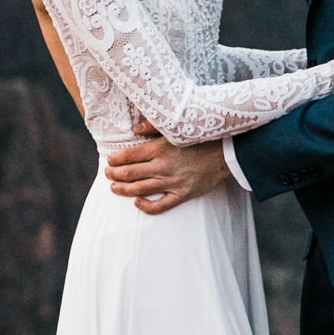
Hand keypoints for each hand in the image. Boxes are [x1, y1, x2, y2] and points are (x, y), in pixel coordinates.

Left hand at [105, 132, 229, 213]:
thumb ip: (152, 127)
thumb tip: (134, 129)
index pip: (127, 156)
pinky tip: (137, 203)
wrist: (225, 153)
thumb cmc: (200, 139)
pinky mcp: (182, 195)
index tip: (109, 160)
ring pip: (139, 190)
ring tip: (113, 187)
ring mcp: (171, 183)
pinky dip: (146, 207)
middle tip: (108, 173)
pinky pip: (160, 206)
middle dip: (114, 174)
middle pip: (129, 174)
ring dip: (122, 190)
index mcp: (158, 149)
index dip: (114, 159)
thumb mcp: (175, 129)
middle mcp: (162, 167)